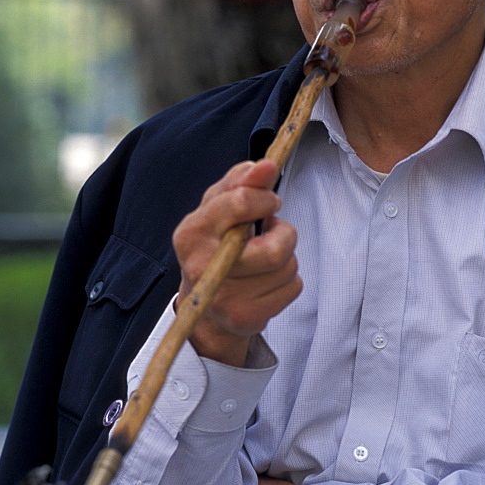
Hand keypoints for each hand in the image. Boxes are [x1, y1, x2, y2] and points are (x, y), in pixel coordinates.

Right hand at [173, 160, 301, 366]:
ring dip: (287, 257)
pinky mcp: (245, 319)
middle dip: (284, 234)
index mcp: (191, 232)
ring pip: (288, 266)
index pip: (239, 203)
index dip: (265, 198)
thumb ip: (241, 181)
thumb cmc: (216, 244)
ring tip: (265, 258)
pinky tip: (267, 281)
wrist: (205, 304)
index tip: (271, 201)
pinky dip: (289, 281)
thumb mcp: (218, 206)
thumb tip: (265, 165)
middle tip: (274, 230)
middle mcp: (202, 268)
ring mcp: (223, 298)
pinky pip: (293, 288)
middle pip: (273, 248)